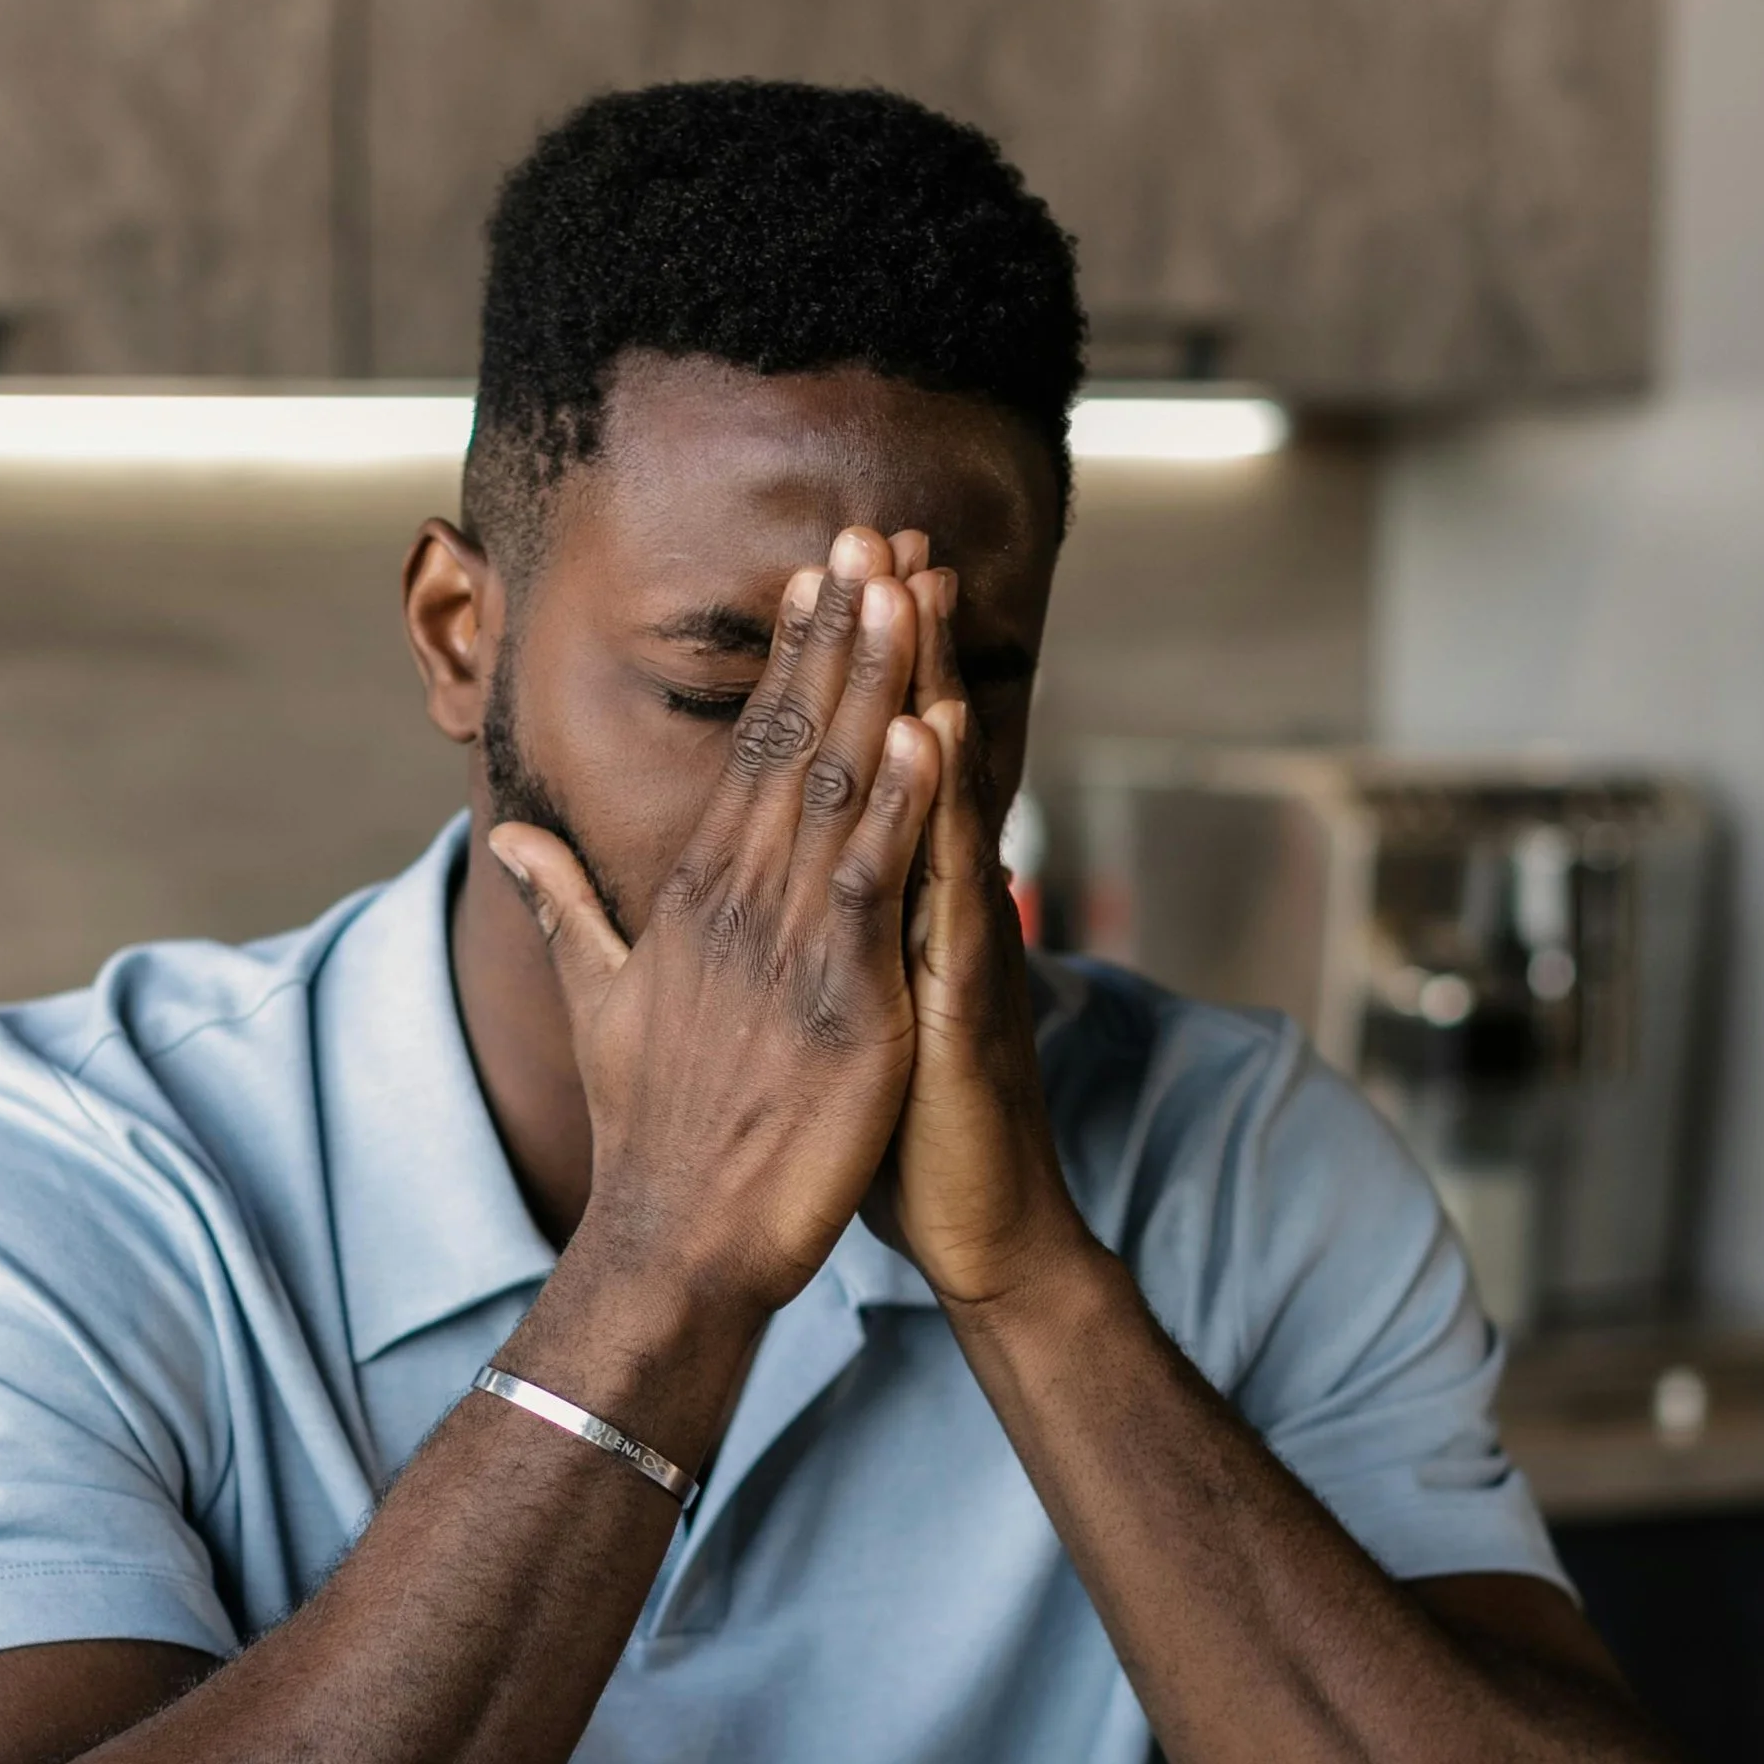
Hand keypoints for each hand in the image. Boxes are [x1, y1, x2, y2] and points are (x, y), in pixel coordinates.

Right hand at [491, 541, 941, 1322]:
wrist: (675, 1242)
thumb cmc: (649, 1133)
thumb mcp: (598, 1000)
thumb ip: (567, 906)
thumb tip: (510, 837)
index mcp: (694, 898)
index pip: (750, 754)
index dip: (789, 661)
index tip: (819, 579)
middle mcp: (736, 904)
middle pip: (796, 744)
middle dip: (837, 638)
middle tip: (870, 536)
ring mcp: (789, 950)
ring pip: (839, 791)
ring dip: (877, 686)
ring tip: (908, 593)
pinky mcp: (841, 1004)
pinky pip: (876, 886)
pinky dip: (904, 806)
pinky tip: (929, 732)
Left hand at [856, 529, 1089, 1310]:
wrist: (982, 1230)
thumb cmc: (905, 1130)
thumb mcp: (843, 1019)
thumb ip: (815, 947)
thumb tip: (781, 898)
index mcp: (887, 909)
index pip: (868, 771)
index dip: (849, 678)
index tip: (830, 580)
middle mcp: (932, 907)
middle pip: (913, 755)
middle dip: (896, 644)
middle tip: (884, 532)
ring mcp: (959, 941)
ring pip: (943, 796)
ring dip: (929, 689)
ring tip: (916, 587)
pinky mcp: (967, 993)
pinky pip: (957, 889)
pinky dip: (947, 812)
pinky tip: (940, 740)